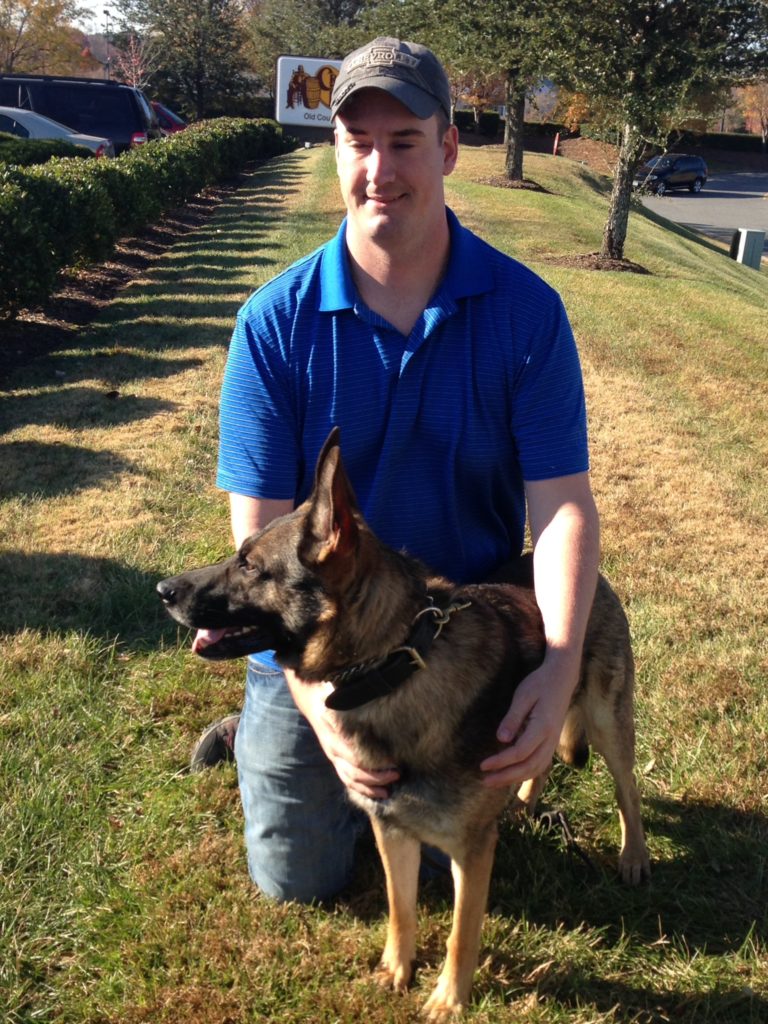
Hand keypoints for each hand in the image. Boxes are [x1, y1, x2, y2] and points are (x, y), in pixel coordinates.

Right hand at [284, 669, 399, 799]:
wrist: (312, 701)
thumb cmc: (331, 696)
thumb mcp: (339, 695)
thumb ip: (354, 699)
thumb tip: (375, 693)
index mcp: (335, 734)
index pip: (354, 755)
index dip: (373, 761)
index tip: (393, 760)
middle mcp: (332, 749)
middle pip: (354, 770)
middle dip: (376, 776)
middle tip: (397, 773)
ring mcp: (333, 757)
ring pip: (350, 779)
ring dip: (369, 787)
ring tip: (389, 790)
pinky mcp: (336, 761)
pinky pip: (347, 781)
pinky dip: (362, 789)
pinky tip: (378, 793)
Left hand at [480, 658, 576, 787]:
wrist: (562, 679)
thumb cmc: (540, 684)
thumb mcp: (523, 696)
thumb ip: (513, 718)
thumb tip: (501, 739)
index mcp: (543, 727)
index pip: (520, 752)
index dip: (501, 761)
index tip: (483, 765)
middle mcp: (551, 739)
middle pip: (528, 767)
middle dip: (506, 777)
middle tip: (485, 781)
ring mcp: (553, 743)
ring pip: (535, 769)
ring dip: (515, 778)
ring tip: (494, 781)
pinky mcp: (551, 743)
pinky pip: (539, 764)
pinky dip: (525, 773)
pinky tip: (511, 775)